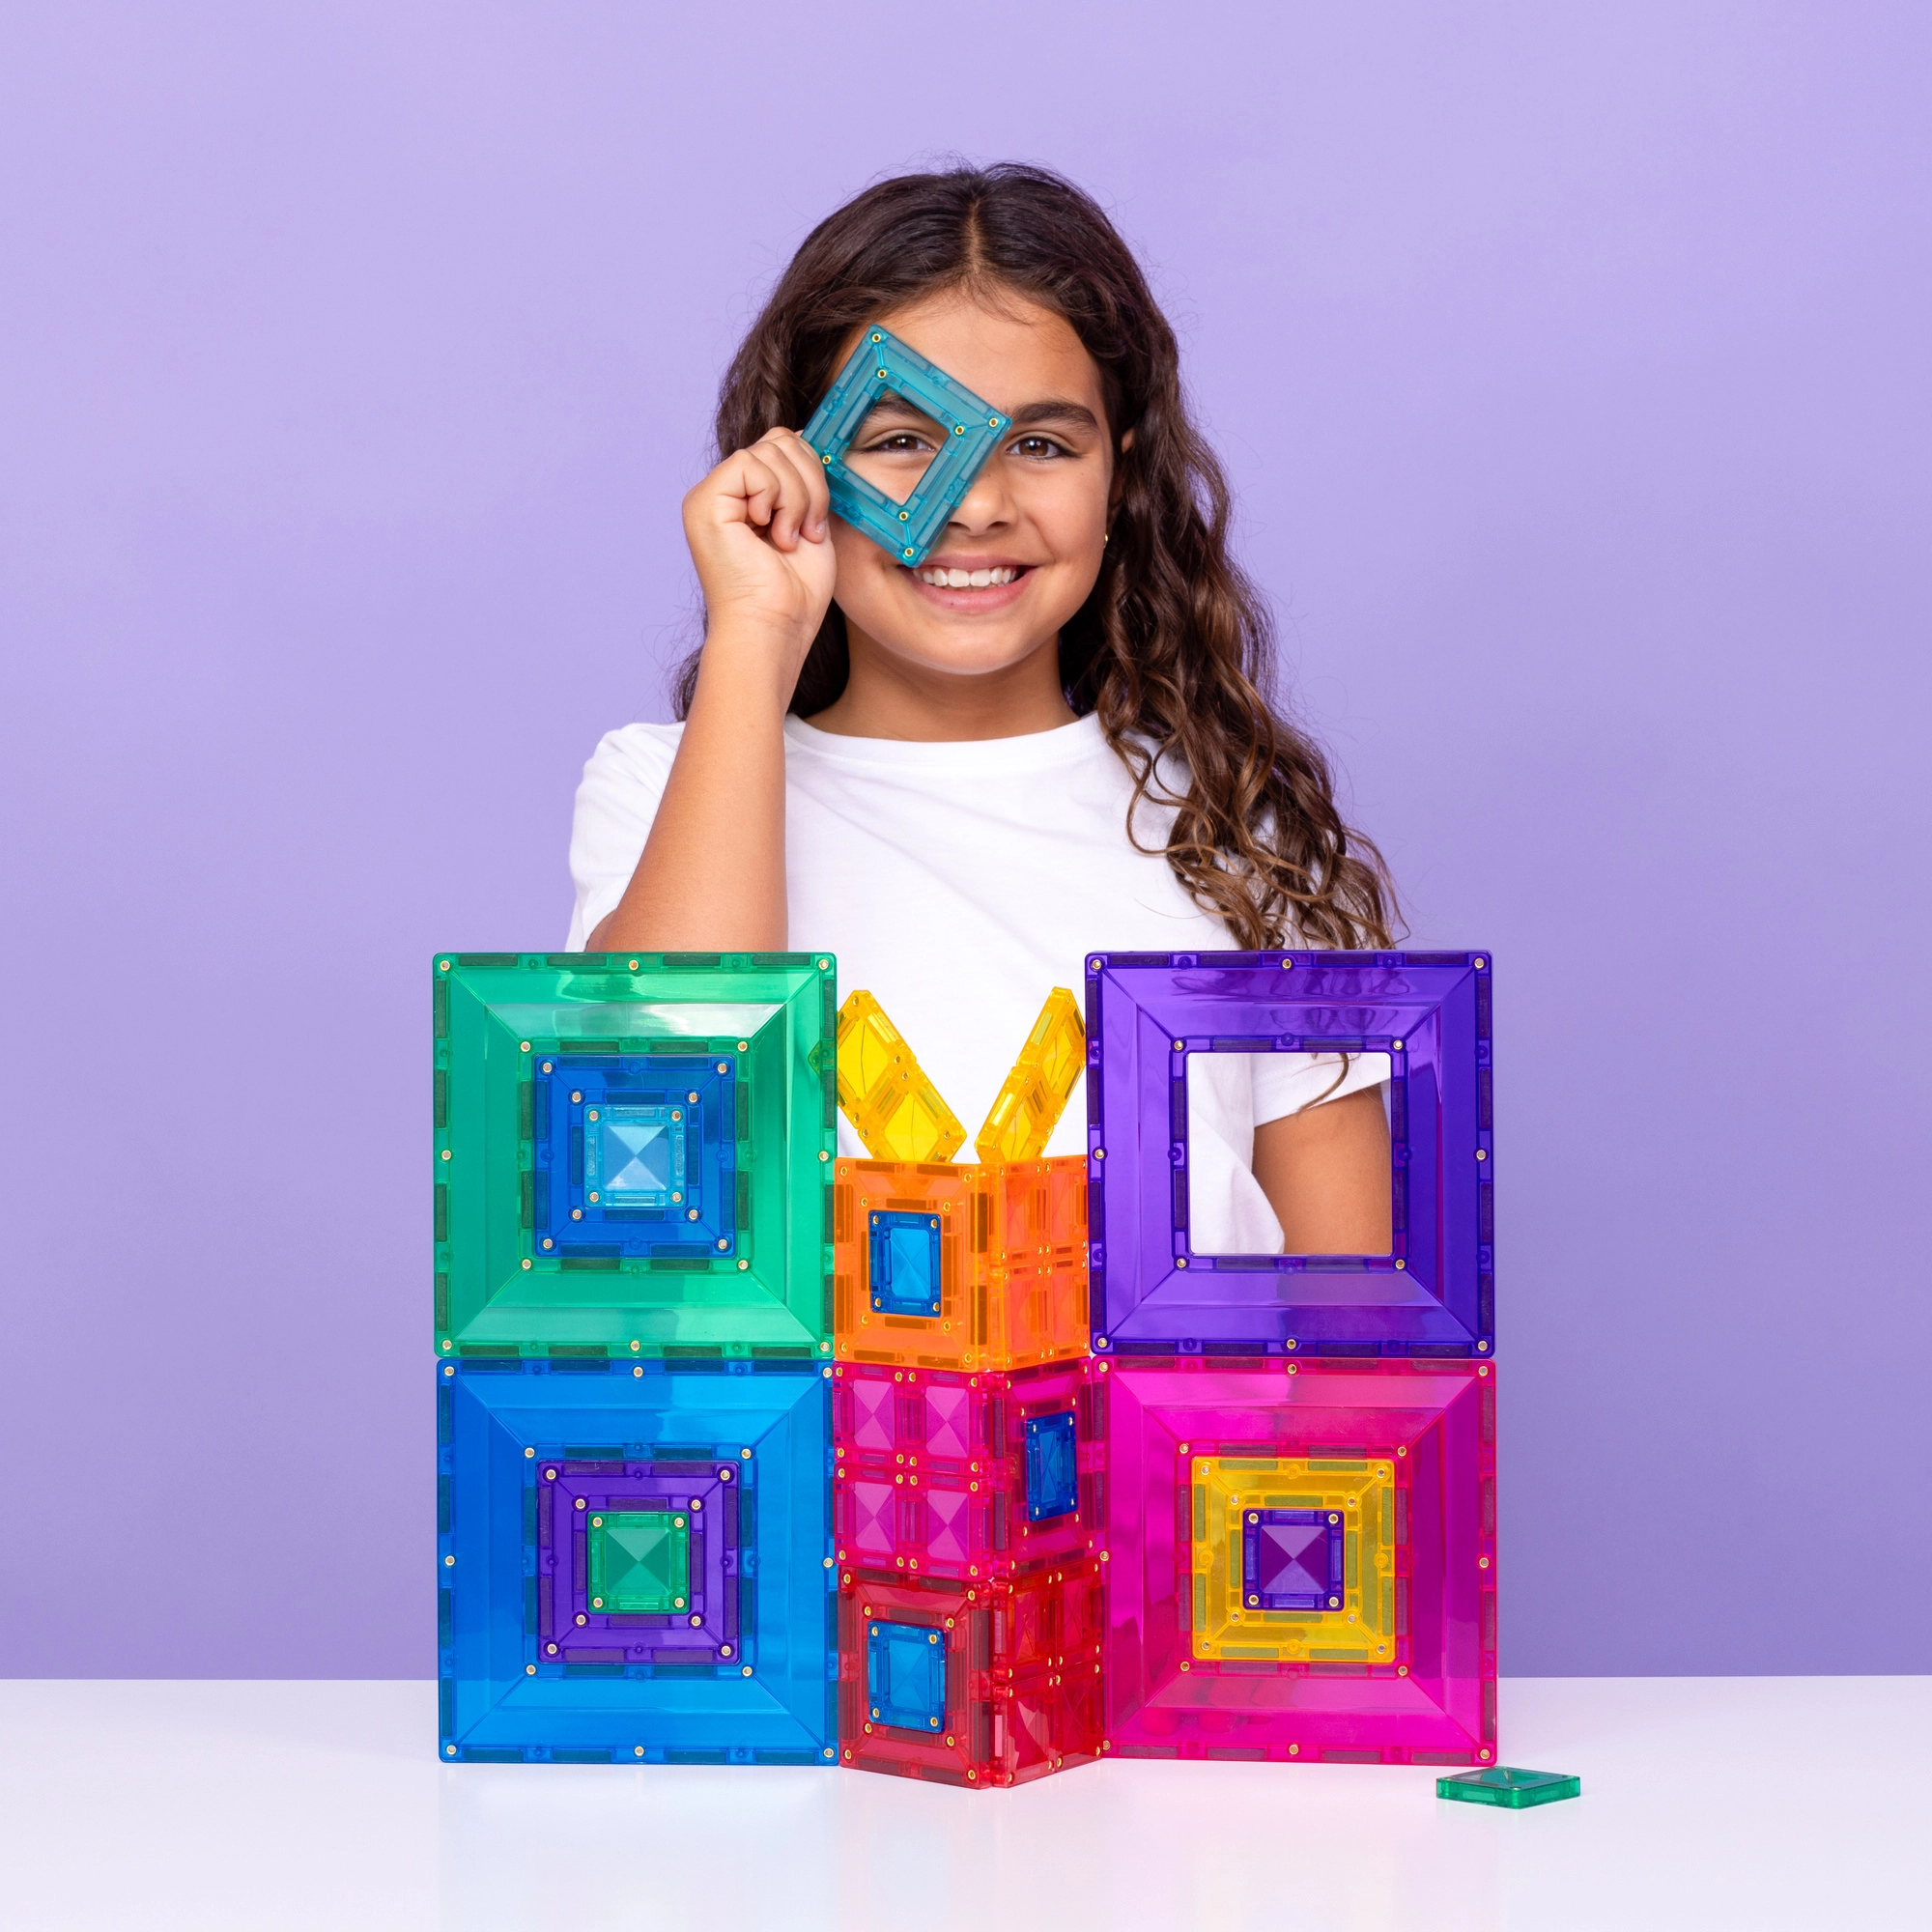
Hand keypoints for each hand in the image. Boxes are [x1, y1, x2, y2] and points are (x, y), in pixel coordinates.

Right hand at [681, 428, 836, 666]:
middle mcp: (725, 493)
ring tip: (789, 539)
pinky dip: (777, 496)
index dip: (812, 473)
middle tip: (805, 531)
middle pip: (780, 440)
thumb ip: (804, 481)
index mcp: (748, 497)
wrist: (774, 628)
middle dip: (809, 483)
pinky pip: (752, 462)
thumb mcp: (809, 522)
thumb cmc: (794, 593)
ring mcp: (711, 495)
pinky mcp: (705, 501)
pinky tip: (773, 533)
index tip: (815, 523)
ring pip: (771, 449)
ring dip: (797, 496)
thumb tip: (807, 435)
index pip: (785, 446)